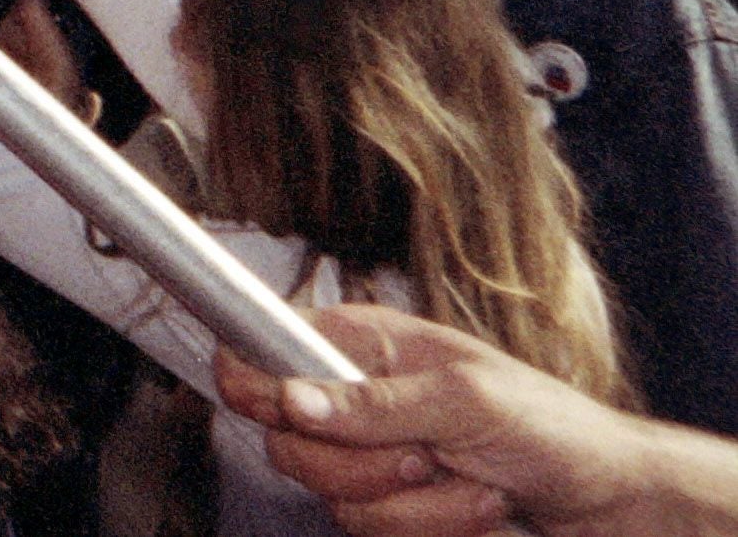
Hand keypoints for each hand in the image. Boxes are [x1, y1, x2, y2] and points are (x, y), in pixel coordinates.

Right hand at [216, 296, 737, 536]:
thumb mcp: (465, 402)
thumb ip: (373, 402)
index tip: (284, 412)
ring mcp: (372, 458)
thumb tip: (291, 397)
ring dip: (417, 506)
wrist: (609, 500)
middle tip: (425, 455)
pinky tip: (474, 507)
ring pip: (334, 498)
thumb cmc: (554, 428)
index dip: (253, 383)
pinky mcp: (394, 508)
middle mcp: (355, 399)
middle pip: (287, 442)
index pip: (261, 349)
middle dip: (365, 466)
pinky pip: (371, 531)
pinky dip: (433, 529)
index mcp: (361, 345)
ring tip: (472, 482)